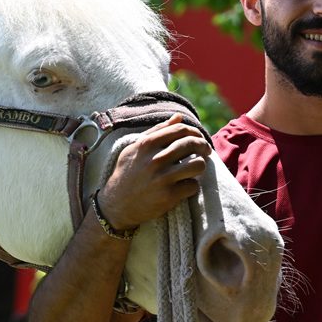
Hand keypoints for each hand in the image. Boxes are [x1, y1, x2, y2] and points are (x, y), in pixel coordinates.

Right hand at [96, 114, 210, 228]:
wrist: (116, 204)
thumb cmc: (128, 173)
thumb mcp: (136, 148)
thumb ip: (157, 131)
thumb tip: (179, 117)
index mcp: (146, 144)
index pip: (180, 129)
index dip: (195, 132)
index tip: (198, 138)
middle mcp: (154, 160)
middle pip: (191, 144)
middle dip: (203, 146)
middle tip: (206, 151)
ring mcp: (162, 178)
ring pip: (197, 164)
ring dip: (201, 165)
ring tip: (197, 168)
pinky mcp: (168, 196)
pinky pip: (193, 186)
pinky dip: (192, 186)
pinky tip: (186, 186)